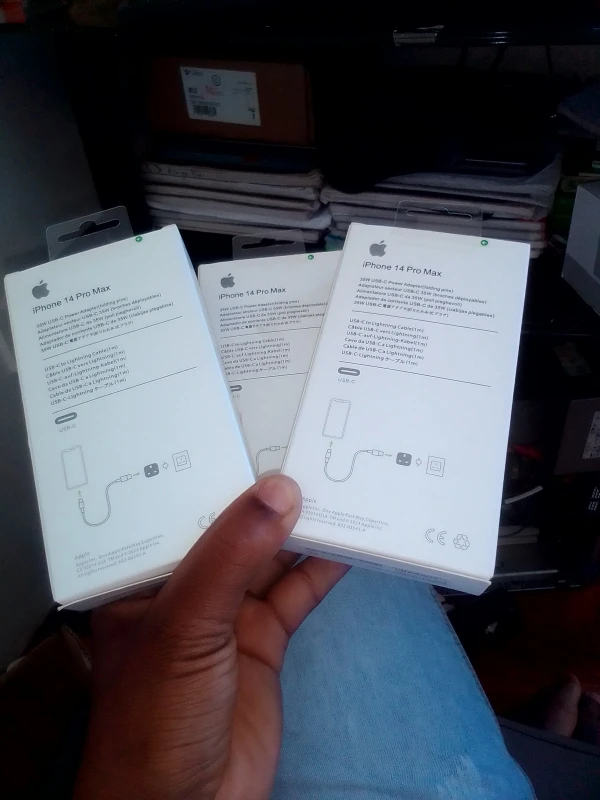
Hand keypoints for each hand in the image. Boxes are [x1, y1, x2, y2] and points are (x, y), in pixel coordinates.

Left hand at [75, 475, 348, 799]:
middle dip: (268, 497)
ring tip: (338, 484)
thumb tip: (279, 491)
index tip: (257, 433)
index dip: (216, 471)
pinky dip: (322, 569)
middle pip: (233, 530)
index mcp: (145, 576)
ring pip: (270, 558)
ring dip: (302, 529)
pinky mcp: (265, 640)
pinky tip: (347, 542)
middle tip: (309, 450)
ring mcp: (227, 616)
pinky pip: (297, 593)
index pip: (180, 509)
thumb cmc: (158, 717)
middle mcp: (186, 589)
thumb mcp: (186, 625)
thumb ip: (230, 557)